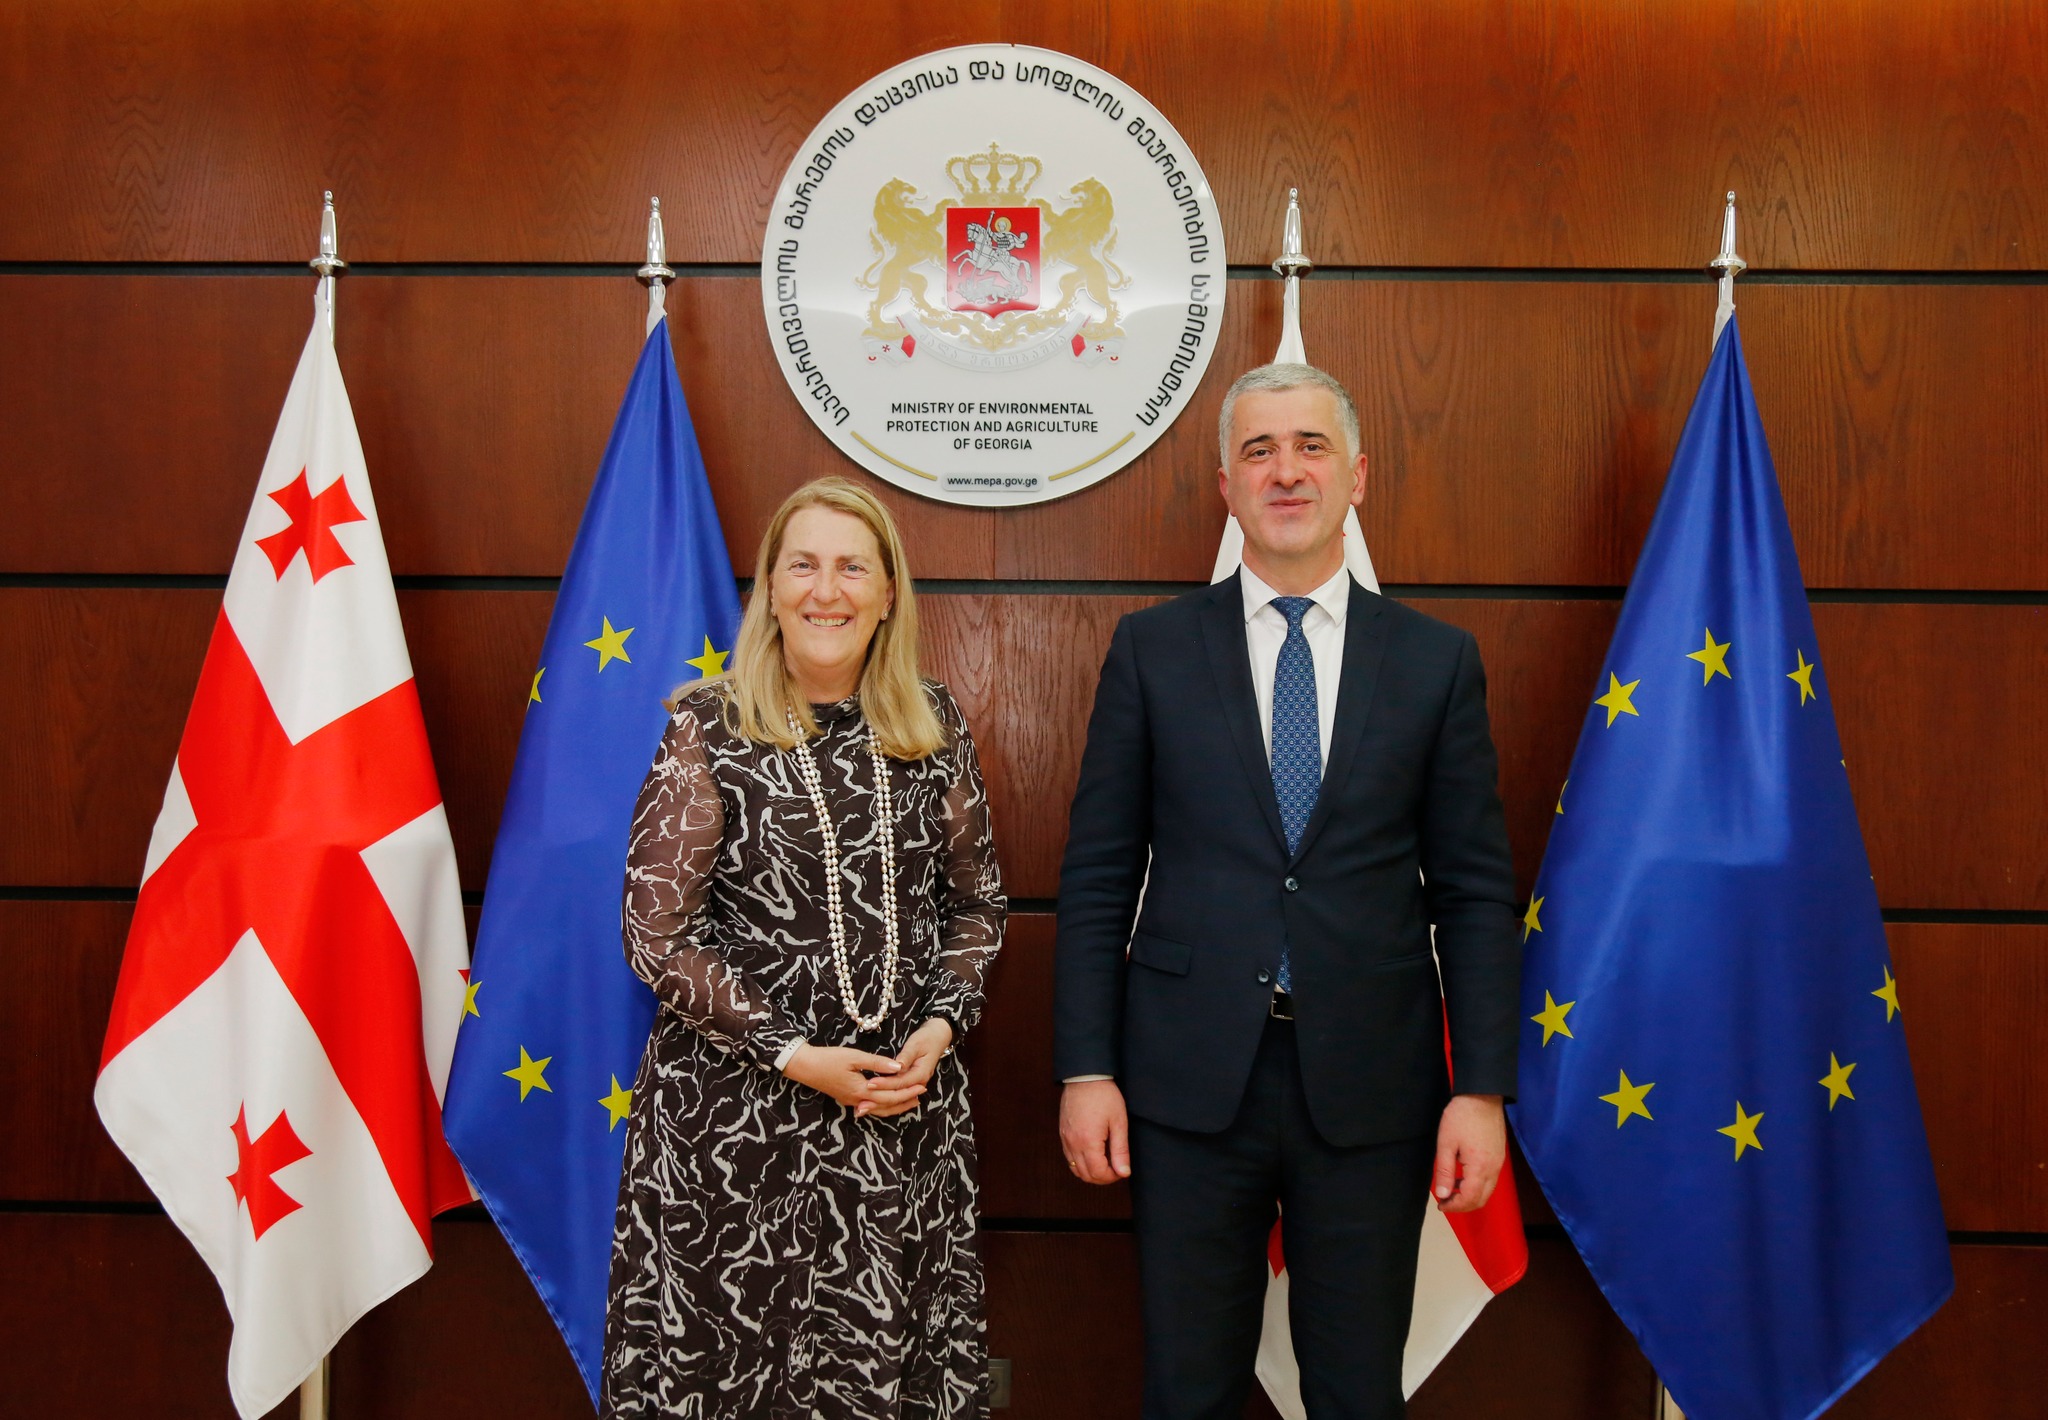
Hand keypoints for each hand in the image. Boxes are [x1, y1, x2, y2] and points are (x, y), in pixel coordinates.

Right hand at [781, 1045, 925, 1116]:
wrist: (805, 1066)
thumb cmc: (828, 1059)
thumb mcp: (855, 1057)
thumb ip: (878, 1064)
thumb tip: (899, 1067)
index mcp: (861, 1090)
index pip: (890, 1094)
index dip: (907, 1090)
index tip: (922, 1085)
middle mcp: (858, 1101)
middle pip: (887, 1106)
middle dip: (905, 1100)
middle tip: (921, 1095)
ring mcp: (852, 1102)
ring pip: (879, 1110)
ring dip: (896, 1107)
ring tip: (911, 1102)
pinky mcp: (848, 1099)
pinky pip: (871, 1107)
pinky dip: (883, 1106)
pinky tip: (888, 1102)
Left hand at [870, 1018, 954, 1118]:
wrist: (937, 1038)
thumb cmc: (926, 1039)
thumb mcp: (916, 1044)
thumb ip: (906, 1056)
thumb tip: (897, 1066)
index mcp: (921, 1074)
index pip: (900, 1082)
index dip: (884, 1084)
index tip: (869, 1084)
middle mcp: (919, 1083)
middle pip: (897, 1095)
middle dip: (879, 1100)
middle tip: (861, 1104)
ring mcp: (915, 1086)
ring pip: (896, 1099)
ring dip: (879, 1105)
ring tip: (862, 1109)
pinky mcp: (910, 1085)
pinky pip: (897, 1096)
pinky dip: (884, 1101)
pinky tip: (871, 1104)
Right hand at [1059, 1079, 1130, 1183]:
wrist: (1085, 1077)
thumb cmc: (1105, 1096)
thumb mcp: (1119, 1122)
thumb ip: (1121, 1150)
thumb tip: (1124, 1173)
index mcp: (1088, 1141)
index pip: (1098, 1173)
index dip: (1112, 1177)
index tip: (1122, 1169)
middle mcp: (1073, 1143)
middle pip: (1086, 1175)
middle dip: (1102, 1177)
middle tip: (1116, 1168)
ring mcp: (1065, 1139)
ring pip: (1075, 1169)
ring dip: (1091, 1171)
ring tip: (1105, 1162)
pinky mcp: (1062, 1134)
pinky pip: (1069, 1158)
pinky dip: (1081, 1163)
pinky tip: (1093, 1154)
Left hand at [1432, 1093, 1505, 1212]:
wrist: (1482, 1096)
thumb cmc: (1461, 1117)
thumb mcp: (1446, 1144)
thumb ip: (1444, 1171)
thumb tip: (1442, 1194)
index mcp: (1480, 1167)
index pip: (1470, 1198)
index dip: (1454, 1206)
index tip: (1440, 1204)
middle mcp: (1493, 1169)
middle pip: (1481, 1199)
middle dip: (1463, 1205)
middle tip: (1445, 1201)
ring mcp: (1499, 1163)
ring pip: (1487, 1191)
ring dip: (1470, 1196)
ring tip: (1451, 1189)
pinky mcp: (1500, 1156)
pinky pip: (1490, 1180)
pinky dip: (1477, 1185)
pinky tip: (1463, 1177)